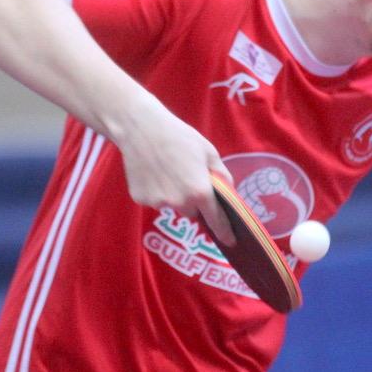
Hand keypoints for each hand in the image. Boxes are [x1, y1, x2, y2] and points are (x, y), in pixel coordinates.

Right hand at [114, 99, 235, 245]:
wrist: (141, 129)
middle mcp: (180, 202)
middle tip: (187, 177)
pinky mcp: (141, 199)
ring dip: (174, 195)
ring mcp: (158, 203)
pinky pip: (155, 200)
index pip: (216, 219)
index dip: (224, 231)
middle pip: (192, 211)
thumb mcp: (209, 152)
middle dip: (194, 200)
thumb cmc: (180, 137)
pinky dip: (156, 191)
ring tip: (167, 170)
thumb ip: (222, 176)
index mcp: (200, 192)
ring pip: (173, 205)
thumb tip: (229, 192)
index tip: (231, 242)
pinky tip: (153, 171)